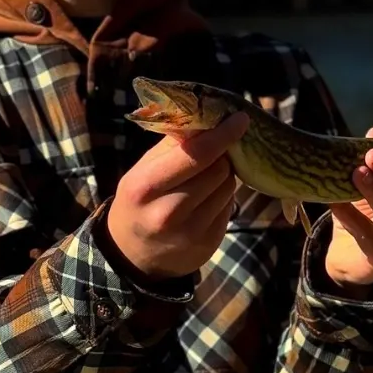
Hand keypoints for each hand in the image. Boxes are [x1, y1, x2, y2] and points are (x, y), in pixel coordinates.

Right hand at [106, 112, 249, 279]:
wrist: (133, 256)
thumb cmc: (140, 201)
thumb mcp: (143, 169)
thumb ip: (174, 143)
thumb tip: (208, 117)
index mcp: (146, 186)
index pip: (196, 154)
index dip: (222, 134)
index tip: (240, 119)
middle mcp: (168, 212)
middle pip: (218, 169)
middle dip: (221, 156)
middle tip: (212, 154)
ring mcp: (190, 232)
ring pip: (228, 187)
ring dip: (223, 176)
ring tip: (204, 179)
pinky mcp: (208, 244)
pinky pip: (229, 207)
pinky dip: (223, 197)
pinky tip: (205, 201)